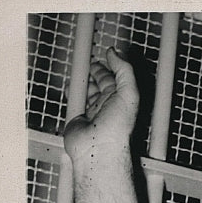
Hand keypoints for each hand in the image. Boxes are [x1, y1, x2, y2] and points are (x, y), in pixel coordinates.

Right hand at [64, 47, 138, 162]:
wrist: (98, 148)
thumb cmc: (118, 128)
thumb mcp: (130, 93)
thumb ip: (124, 70)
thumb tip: (115, 53)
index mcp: (122, 100)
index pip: (117, 78)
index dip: (112, 65)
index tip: (106, 54)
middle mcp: (108, 106)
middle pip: (100, 82)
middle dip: (95, 71)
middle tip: (89, 61)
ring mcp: (93, 111)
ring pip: (87, 89)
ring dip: (82, 80)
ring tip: (80, 72)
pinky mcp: (78, 116)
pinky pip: (74, 99)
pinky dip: (71, 91)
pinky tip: (71, 86)